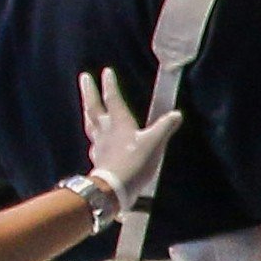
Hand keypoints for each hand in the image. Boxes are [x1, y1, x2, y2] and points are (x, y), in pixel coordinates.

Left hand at [76, 70, 180, 212]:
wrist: (113, 189)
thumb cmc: (134, 162)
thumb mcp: (155, 143)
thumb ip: (165, 127)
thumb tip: (176, 114)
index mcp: (119, 122)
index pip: (113, 99)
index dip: (110, 85)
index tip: (106, 71)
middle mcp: (105, 130)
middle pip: (94, 107)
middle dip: (90, 92)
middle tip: (84, 77)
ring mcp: (99, 144)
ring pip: (91, 122)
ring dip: (88, 111)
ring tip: (86, 105)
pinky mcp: (98, 157)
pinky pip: (94, 141)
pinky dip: (94, 135)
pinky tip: (95, 139)